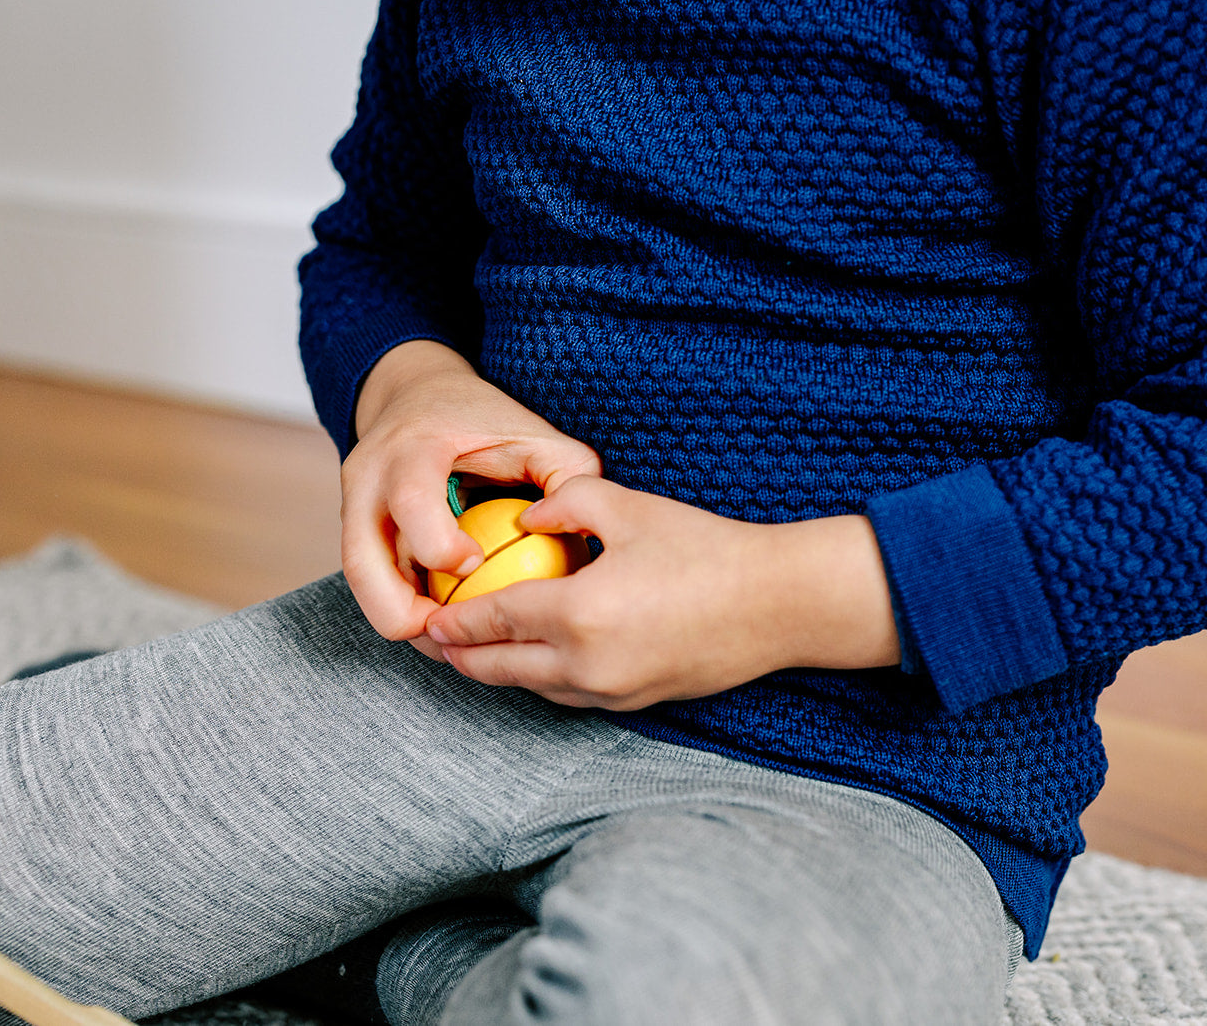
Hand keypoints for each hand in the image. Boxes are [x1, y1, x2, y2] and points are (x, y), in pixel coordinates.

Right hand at [342, 340, 600, 657]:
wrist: (416, 396)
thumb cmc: (482, 418)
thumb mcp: (531, 431)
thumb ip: (566, 474)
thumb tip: (585, 535)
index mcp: (413, 448)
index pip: (410, 500)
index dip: (437, 544)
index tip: (473, 564)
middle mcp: (369, 480)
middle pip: (361, 562)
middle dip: (404, 612)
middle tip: (456, 634)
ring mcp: (354, 508)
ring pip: (361, 584)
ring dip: (404, 621)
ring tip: (454, 639)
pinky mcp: (355, 532)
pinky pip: (370, 585)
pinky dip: (403, 610)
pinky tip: (445, 623)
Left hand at [423, 476, 901, 709]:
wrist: (777, 605)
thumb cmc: (706, 549)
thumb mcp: (629, 509)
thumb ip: (567, 503)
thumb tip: (528, 517)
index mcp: (577, 615)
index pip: (492, 619)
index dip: (454, 617)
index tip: (429, 612)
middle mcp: (585, 666)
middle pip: (498, 668)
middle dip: (459, 656)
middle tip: (433, 640)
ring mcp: (610, 692)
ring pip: (531, 688)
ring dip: (495, 672)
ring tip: (471, 653)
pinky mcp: (634, 702)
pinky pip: (567, 696)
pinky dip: (538, 680)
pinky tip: (532, 661)